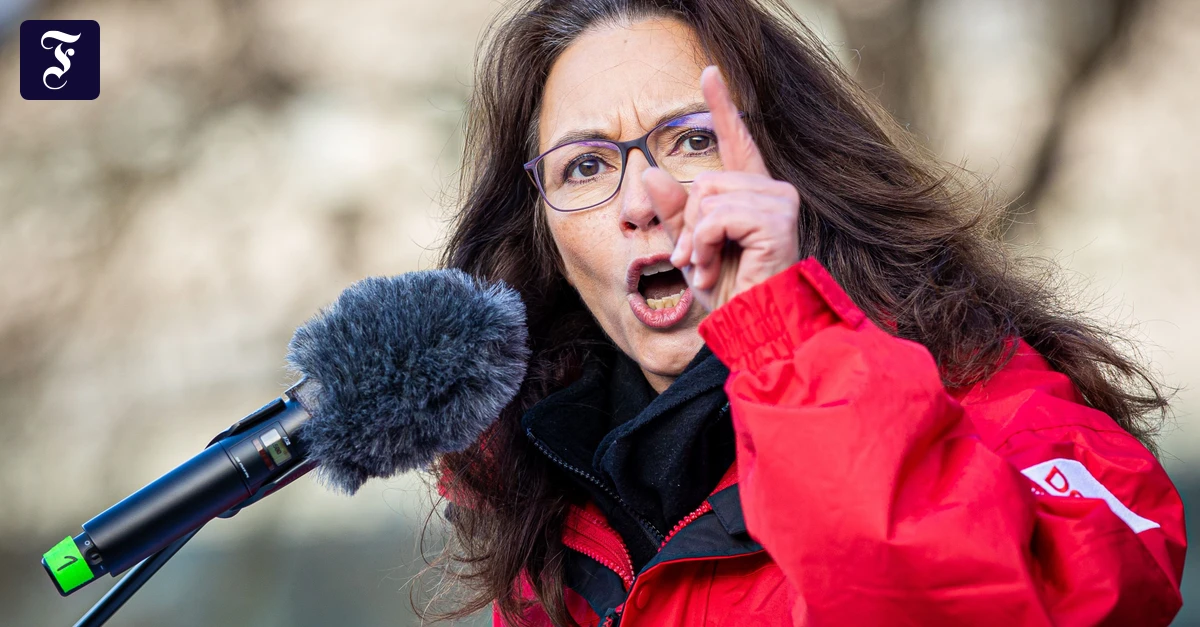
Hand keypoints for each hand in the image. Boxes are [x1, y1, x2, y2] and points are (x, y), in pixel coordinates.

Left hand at [642, 66, 799, 310]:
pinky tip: (713, 269)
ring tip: (706, 269)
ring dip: (695, 240)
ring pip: (709, 196)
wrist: (750, 328)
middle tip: (694, 261)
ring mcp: (780, 203)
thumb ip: (673, 212)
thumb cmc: (726, 294)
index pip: (736, 141)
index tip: (709, 72)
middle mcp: (772, 191)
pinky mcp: (777, 220)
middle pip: (706, 180)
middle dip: (688, 223)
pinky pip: (717, 216)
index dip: (723, 106)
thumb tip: (649, 172)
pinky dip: (704, 245)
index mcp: (752, 194)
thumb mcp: (688, 248)